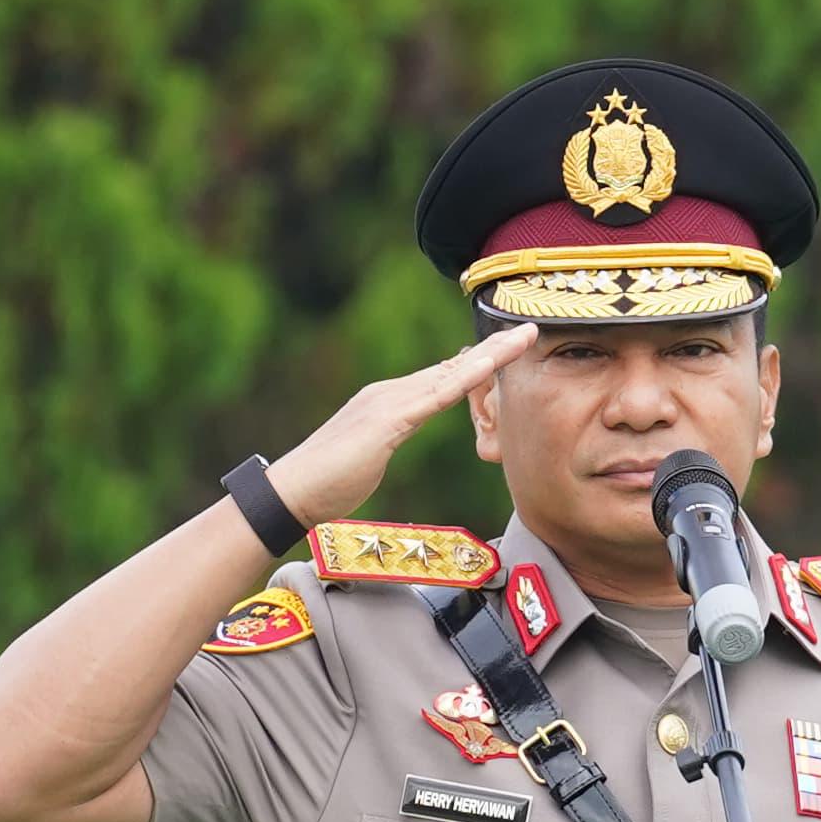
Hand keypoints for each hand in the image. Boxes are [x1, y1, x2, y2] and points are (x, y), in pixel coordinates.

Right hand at [265, 328, 539, 523]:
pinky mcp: (387, 421)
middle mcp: (390, 392)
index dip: (476, 362)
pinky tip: (489, 365)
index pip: (441, 377)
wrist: (292, 491)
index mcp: (389, 401)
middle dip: (493, 349)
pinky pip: (435, 396)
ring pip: (450, 373)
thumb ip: (390, 436)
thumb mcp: (370, 453)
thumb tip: (398, 431)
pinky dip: (465, 378)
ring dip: (490, 355)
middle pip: (452, 367)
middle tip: (528, 330)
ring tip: (523, 337)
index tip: (505, 348)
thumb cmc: (328, 482)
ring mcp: (388, 402)